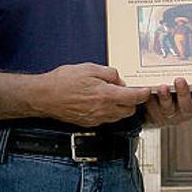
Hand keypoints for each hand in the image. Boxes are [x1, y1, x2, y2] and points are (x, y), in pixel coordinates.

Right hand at [31, 63, 150, 127]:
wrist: (44, 96)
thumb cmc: (63, 81)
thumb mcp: (89, 68)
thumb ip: (109, 73)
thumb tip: (119, 80)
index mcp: (106, 95)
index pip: (133, 98)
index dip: (143, 94)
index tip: (147, 90)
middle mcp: (103, 110)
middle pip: (129, 110)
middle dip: (132, 101)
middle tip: (128, 91)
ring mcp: (96, 118)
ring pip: (118, 117)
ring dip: (121, 107)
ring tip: (113, 95)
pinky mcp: (88, 123)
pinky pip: (106, 119)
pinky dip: (109, 112)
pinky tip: (101, 102)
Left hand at [145, 78, 191, 127]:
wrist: (157, 109)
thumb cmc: (175, 91)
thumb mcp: (185, 86)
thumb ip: (187, 77)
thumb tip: (188, 56)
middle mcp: (183, 111)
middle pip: (186, 106)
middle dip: (183, 93)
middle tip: (180, 80)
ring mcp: (169, 114)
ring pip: (168, 109)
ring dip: (165, 97)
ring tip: (162, 86)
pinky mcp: (154, 116)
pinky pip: (152, 108)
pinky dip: (149, 98)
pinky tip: (147, 89)